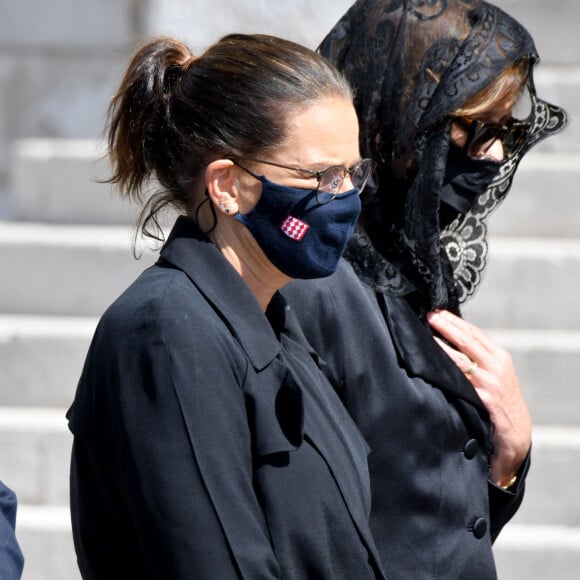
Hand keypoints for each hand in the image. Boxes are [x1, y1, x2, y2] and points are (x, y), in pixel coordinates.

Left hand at [426, 309, 531, 486]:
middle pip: (467, 340)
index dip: (454, 320)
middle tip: (429, 315)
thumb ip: (479, 359)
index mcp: (499, 357)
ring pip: (461, 358)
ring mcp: (489, 382)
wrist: (517, 435)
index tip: (437, 311)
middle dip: (447, 326)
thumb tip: (452, 340)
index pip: (474, 332)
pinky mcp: (484, 399)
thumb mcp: (495, 375)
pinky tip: (432, 364)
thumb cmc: (501, 402)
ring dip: (442, 344)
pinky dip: (447, 370)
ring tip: (426, 333)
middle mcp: (496, 366)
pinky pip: (460, 382)